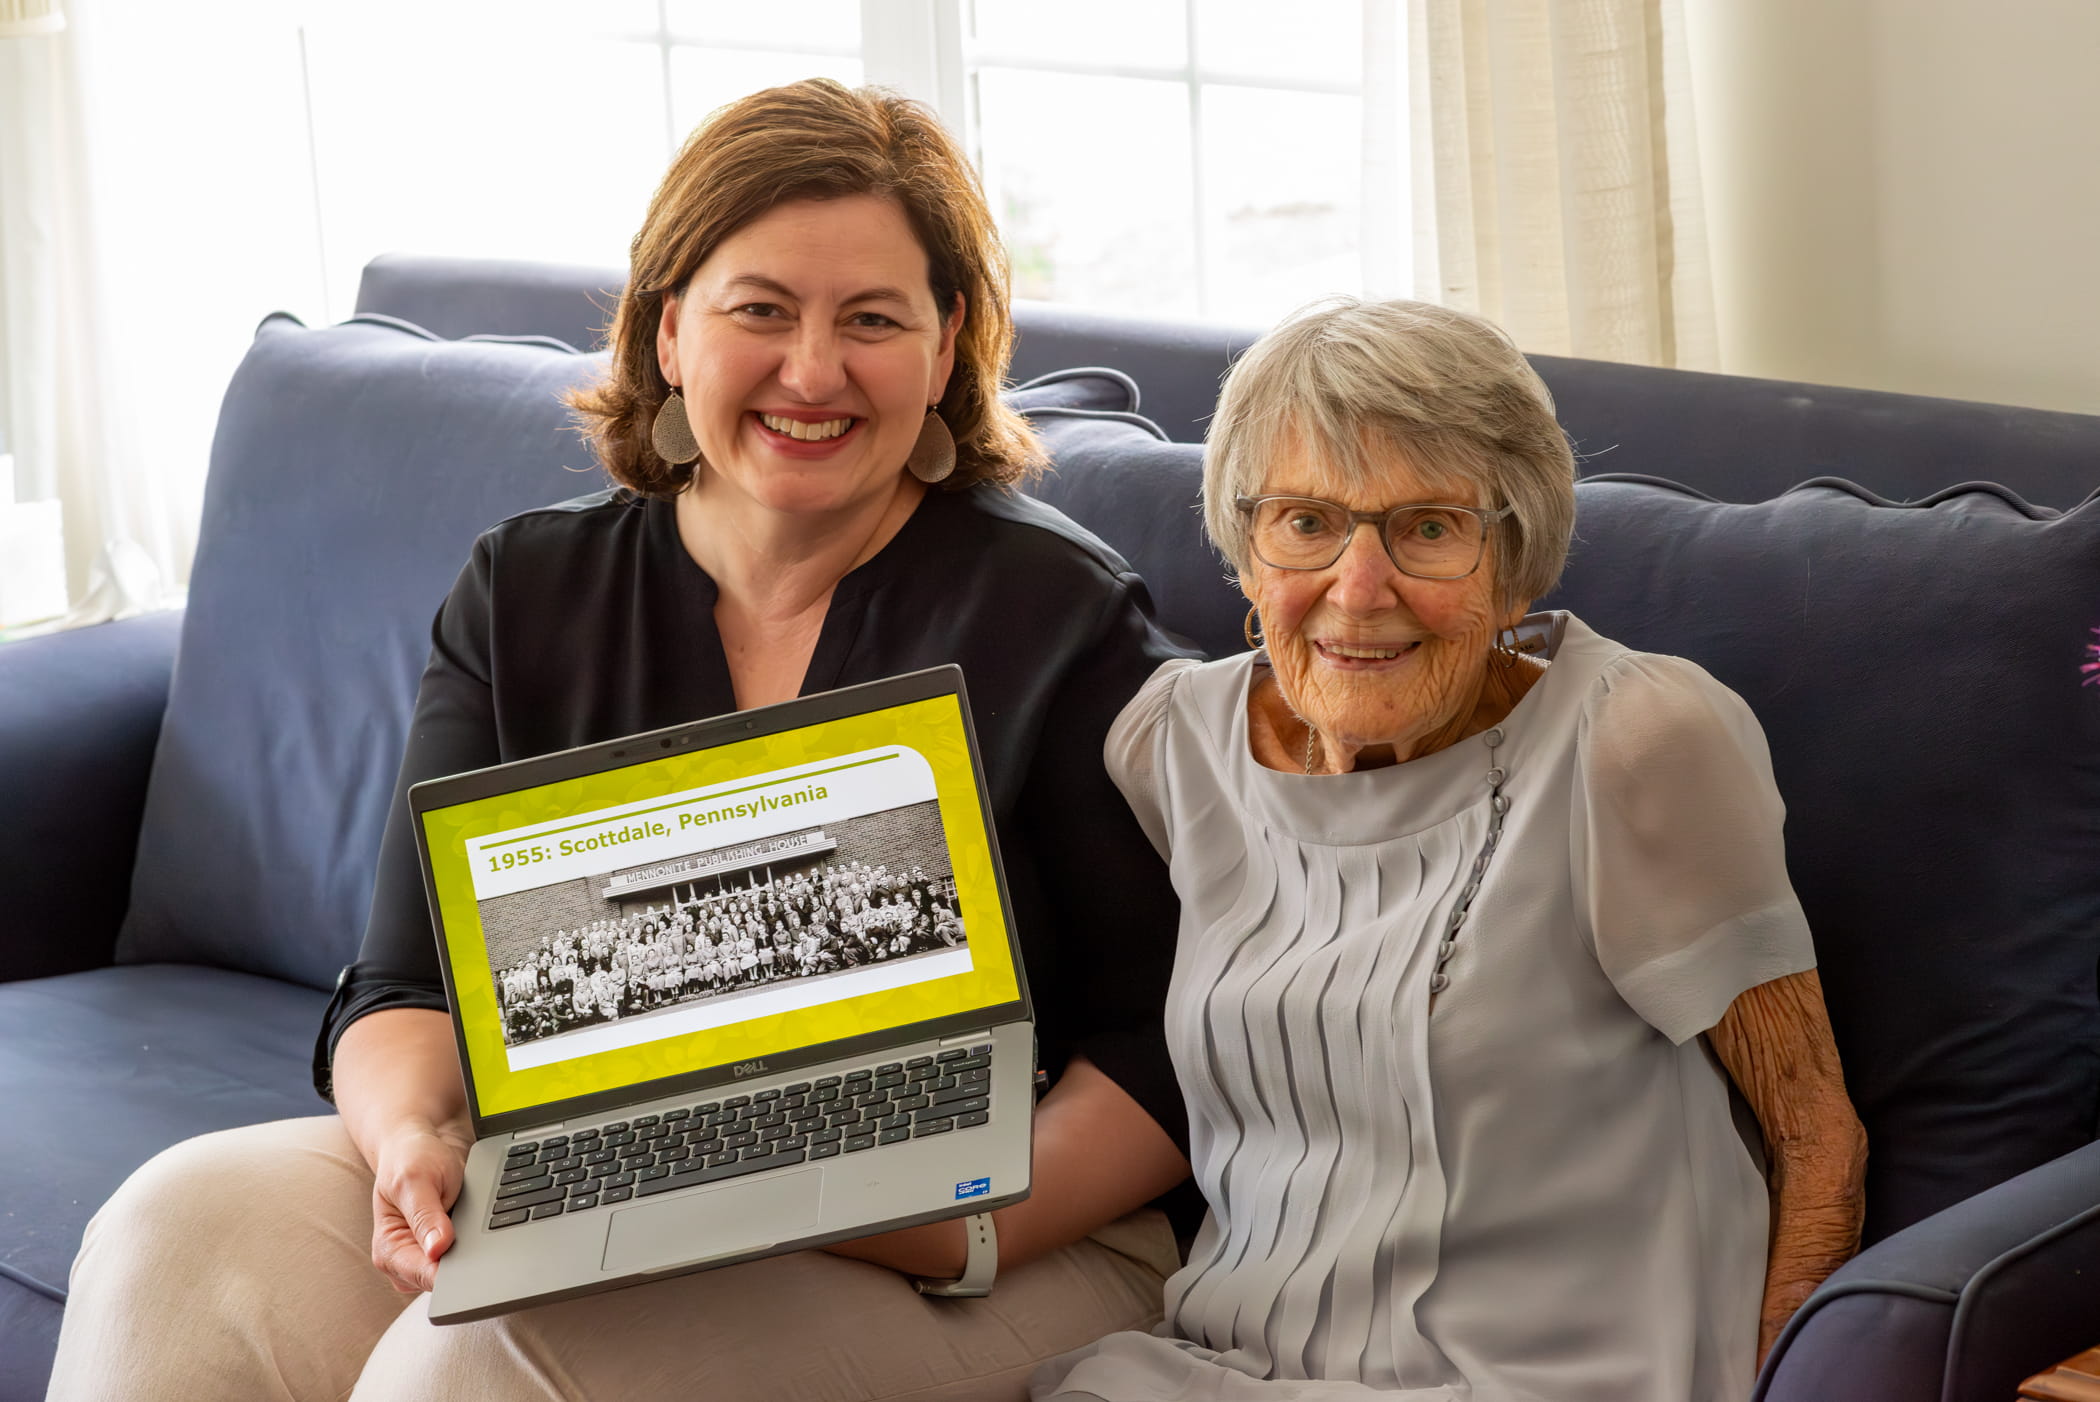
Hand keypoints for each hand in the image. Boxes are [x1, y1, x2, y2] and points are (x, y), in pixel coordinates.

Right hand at [369, 1119, 473, 1293]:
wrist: (418, 1146)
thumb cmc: (412, 1159)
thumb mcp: (417, 1180)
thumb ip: (426, 1216)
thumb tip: (437, 1249)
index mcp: (389, 1249)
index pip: (426, 1275)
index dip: (453, 1270)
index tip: (474, 1258)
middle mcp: (402, 1261)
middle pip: (441, 1280)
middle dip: (462, 1262)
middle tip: (473, 1231)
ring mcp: (422, 1260)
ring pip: (454, 1274)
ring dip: (468, 1255)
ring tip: (466, 1222)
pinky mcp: (439, 1254)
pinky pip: (462, 1262)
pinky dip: (471, 1249)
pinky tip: (470, 1228)